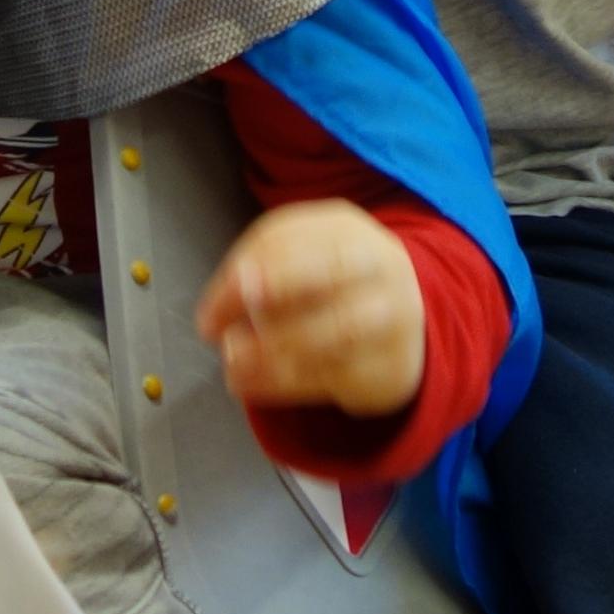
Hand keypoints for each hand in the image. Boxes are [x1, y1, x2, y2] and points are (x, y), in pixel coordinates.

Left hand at [196, 201, 426, 417]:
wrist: (406, 322)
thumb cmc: (332, 284)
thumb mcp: (300, 260)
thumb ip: (260, 272)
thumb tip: (220, 307)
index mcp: (342, 228)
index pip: (285, 239)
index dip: (240, 278)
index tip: (207, 317)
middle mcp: (375, 263)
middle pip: (328, 270)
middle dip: (276, 295)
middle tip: (230, 335)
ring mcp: (391, 313)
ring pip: (335, 330)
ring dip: (274, 351)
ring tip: (233, 365)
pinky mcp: (391, 363)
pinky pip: (337, 372)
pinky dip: (285, 382)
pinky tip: (250, 385)